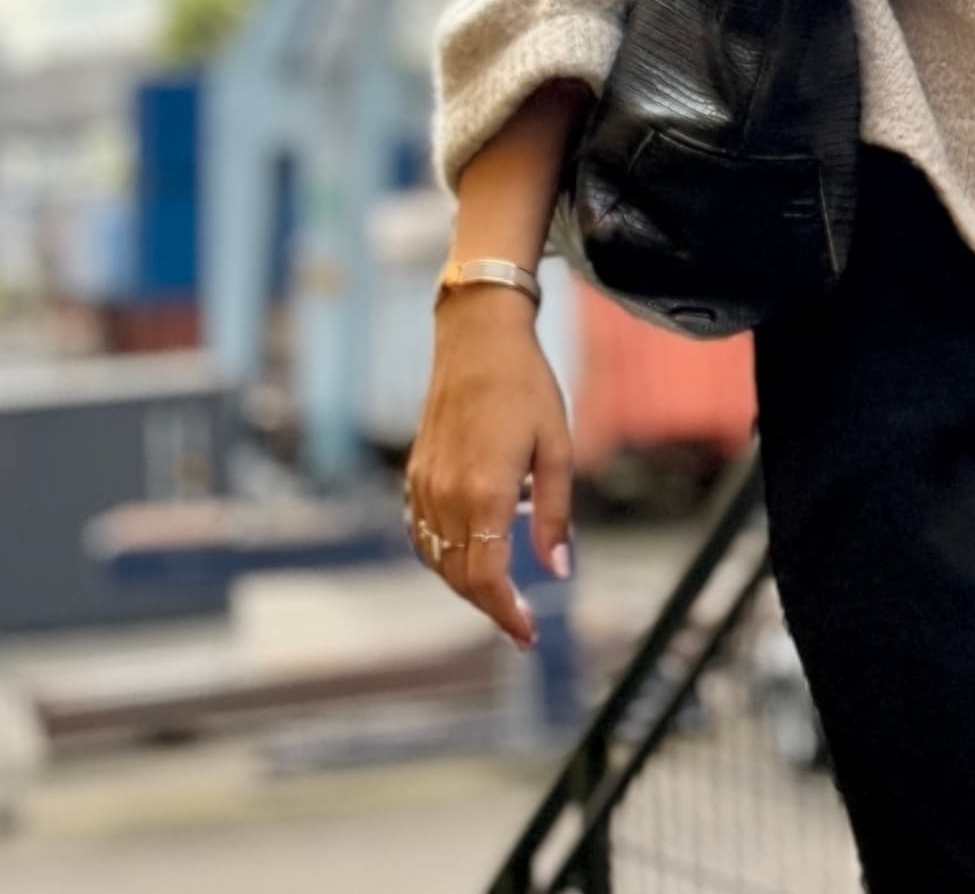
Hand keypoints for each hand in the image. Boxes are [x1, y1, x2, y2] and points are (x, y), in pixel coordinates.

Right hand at [404, 287, 574, 649]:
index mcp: (485, 491)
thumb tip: (559, 572)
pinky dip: (443, 557)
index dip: (505, 614)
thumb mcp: (558, 448)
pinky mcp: (415, 474)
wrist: (477, 338)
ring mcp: (424, 485)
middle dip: (489, 606)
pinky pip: (422, 534)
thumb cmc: (527, 387)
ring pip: (437, 560)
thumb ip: (555, 514)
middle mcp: (446, 495)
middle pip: (459, 576)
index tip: (527, 636)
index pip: (486, 577)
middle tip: (521, 625)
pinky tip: (468, 556)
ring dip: (466, 585)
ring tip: (500, 596)